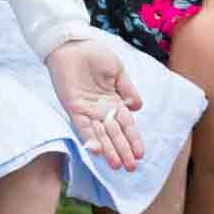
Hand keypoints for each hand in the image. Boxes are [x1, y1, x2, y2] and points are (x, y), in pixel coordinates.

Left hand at [45, 39, 143, 171]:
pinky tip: (97, 151)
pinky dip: (90, 138)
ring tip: (117, 165)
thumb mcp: (118, 70)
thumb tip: (138, 108)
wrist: (72, 45)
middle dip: (123, 151)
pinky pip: (82, 127)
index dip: (133, 139)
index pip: (127, 125)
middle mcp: (102, 110)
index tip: (140, 154)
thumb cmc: (95, 54)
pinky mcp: (74, 108)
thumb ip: (128, 89)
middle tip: (131, 168)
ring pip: (100, 135)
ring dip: (108, 150)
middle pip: (115, 134)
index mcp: (115, 102)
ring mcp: (88, 111)